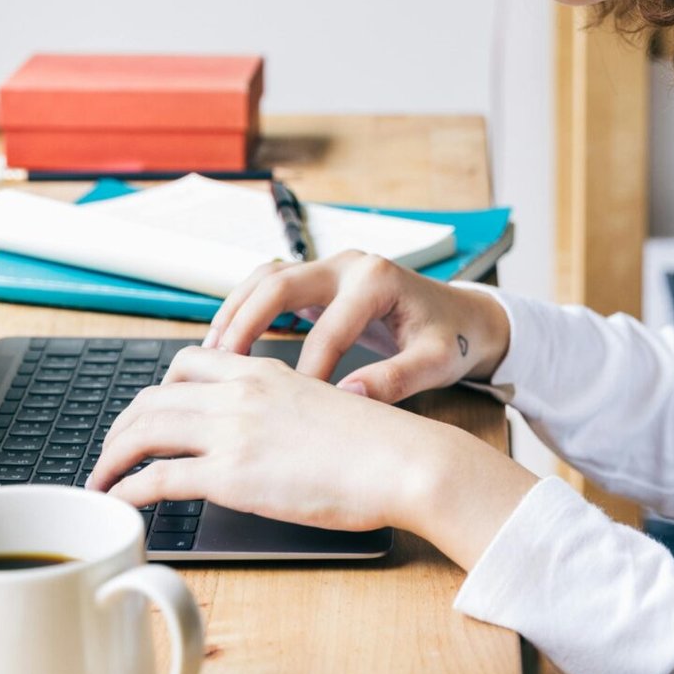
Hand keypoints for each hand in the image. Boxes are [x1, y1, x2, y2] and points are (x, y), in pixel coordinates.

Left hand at [85, 348, 536, 566]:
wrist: (403, 459)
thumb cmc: (377, 445)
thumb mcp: (319, 406)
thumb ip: (280, 410)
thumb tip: (264, 437)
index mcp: (262, 370)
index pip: (187, 363)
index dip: (157, 390)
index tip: (146, 415)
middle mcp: (239, 391)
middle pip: (153, 395)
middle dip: (122, 424)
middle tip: (112, 451)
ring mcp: (232, 430)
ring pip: (143, 429)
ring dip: (112, 455)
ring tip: (101, 479)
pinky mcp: (232, 474)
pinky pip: (158, 477)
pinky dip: (128, 489)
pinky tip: (120, 502)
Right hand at [204, 251, 511, 401]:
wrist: (464, 316)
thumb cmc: (452, 339)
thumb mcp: (436, 361)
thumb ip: (396, 380)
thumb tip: (350, 399)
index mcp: (376, 280)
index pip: (328, 328)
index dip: (306, 370)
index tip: (288, 409)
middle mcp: (348, 264)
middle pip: (279, 283)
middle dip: (246, 324)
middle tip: (219, 368)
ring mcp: (331, 268)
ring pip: (266, 278)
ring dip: (235, 312)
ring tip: (210, 356)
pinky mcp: (320, 280)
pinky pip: (271, 287)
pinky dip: (244, 310)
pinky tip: (227, 346)